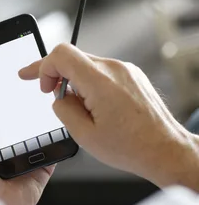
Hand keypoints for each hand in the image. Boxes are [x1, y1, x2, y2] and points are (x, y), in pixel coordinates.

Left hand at [0, 82, 54, 204]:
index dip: (3, 97)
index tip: (13, 78)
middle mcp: (2, 150)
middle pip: (19, 121)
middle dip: (27, 106)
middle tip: (37, 86)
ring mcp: (22, 160)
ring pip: (39, 134)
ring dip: (45, 121)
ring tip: (52, 100)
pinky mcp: (39, 172)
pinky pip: (53, 153)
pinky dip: (58, 140)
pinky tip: (61, 125)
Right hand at [19, 44, 198, 190]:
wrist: (165, 149)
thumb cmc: (132, 147)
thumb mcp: (84, 135)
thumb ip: (63, 109)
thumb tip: (58, 97)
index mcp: (100, 81)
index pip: (61, 54)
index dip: (43, 67)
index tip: (39, 84)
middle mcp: (114, 69)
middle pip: (73, 57)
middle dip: (55, 74)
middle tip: (43, 90)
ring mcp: (126, 70)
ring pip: (87, 65)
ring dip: (74, 80)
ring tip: (76, 107)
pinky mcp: (133, 75)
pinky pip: (103, 72)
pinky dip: (90, 83)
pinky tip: (92, 105)